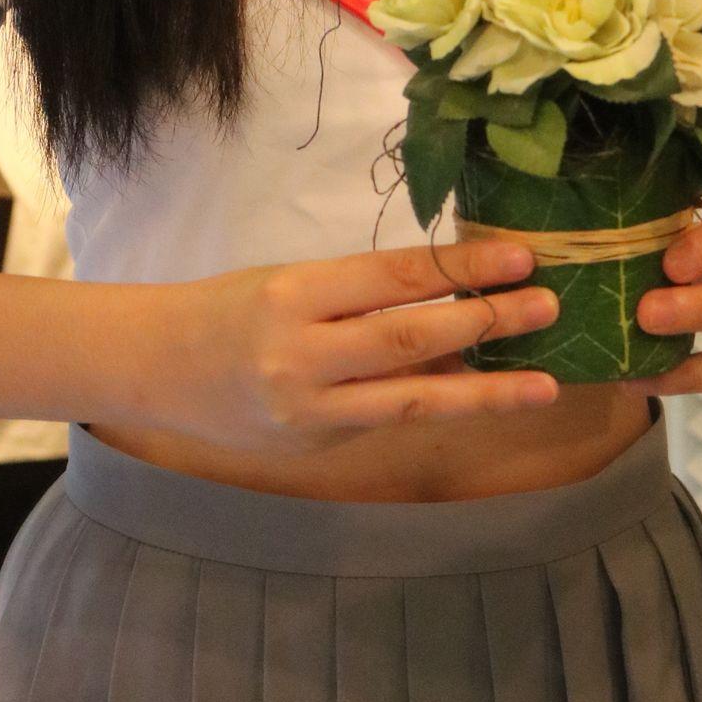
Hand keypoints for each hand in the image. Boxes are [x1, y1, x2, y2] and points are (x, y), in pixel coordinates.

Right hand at [159, 239, 561, 454]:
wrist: (152, 368)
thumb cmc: (227, 308)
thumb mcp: (290, 282)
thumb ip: (363, 295)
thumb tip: (456, 293)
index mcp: (296, 293)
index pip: (397, 276)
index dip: (464, 267)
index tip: (520, 256)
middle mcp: (302, 354)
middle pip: (412, 337)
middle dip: (488, 322)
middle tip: (549, 306)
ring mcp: (309, 409)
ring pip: (413, 397)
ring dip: (486, 389)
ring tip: (545, 381)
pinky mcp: (315, 445)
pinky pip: (389, 419)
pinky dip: (440, 404)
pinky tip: (486, 396)